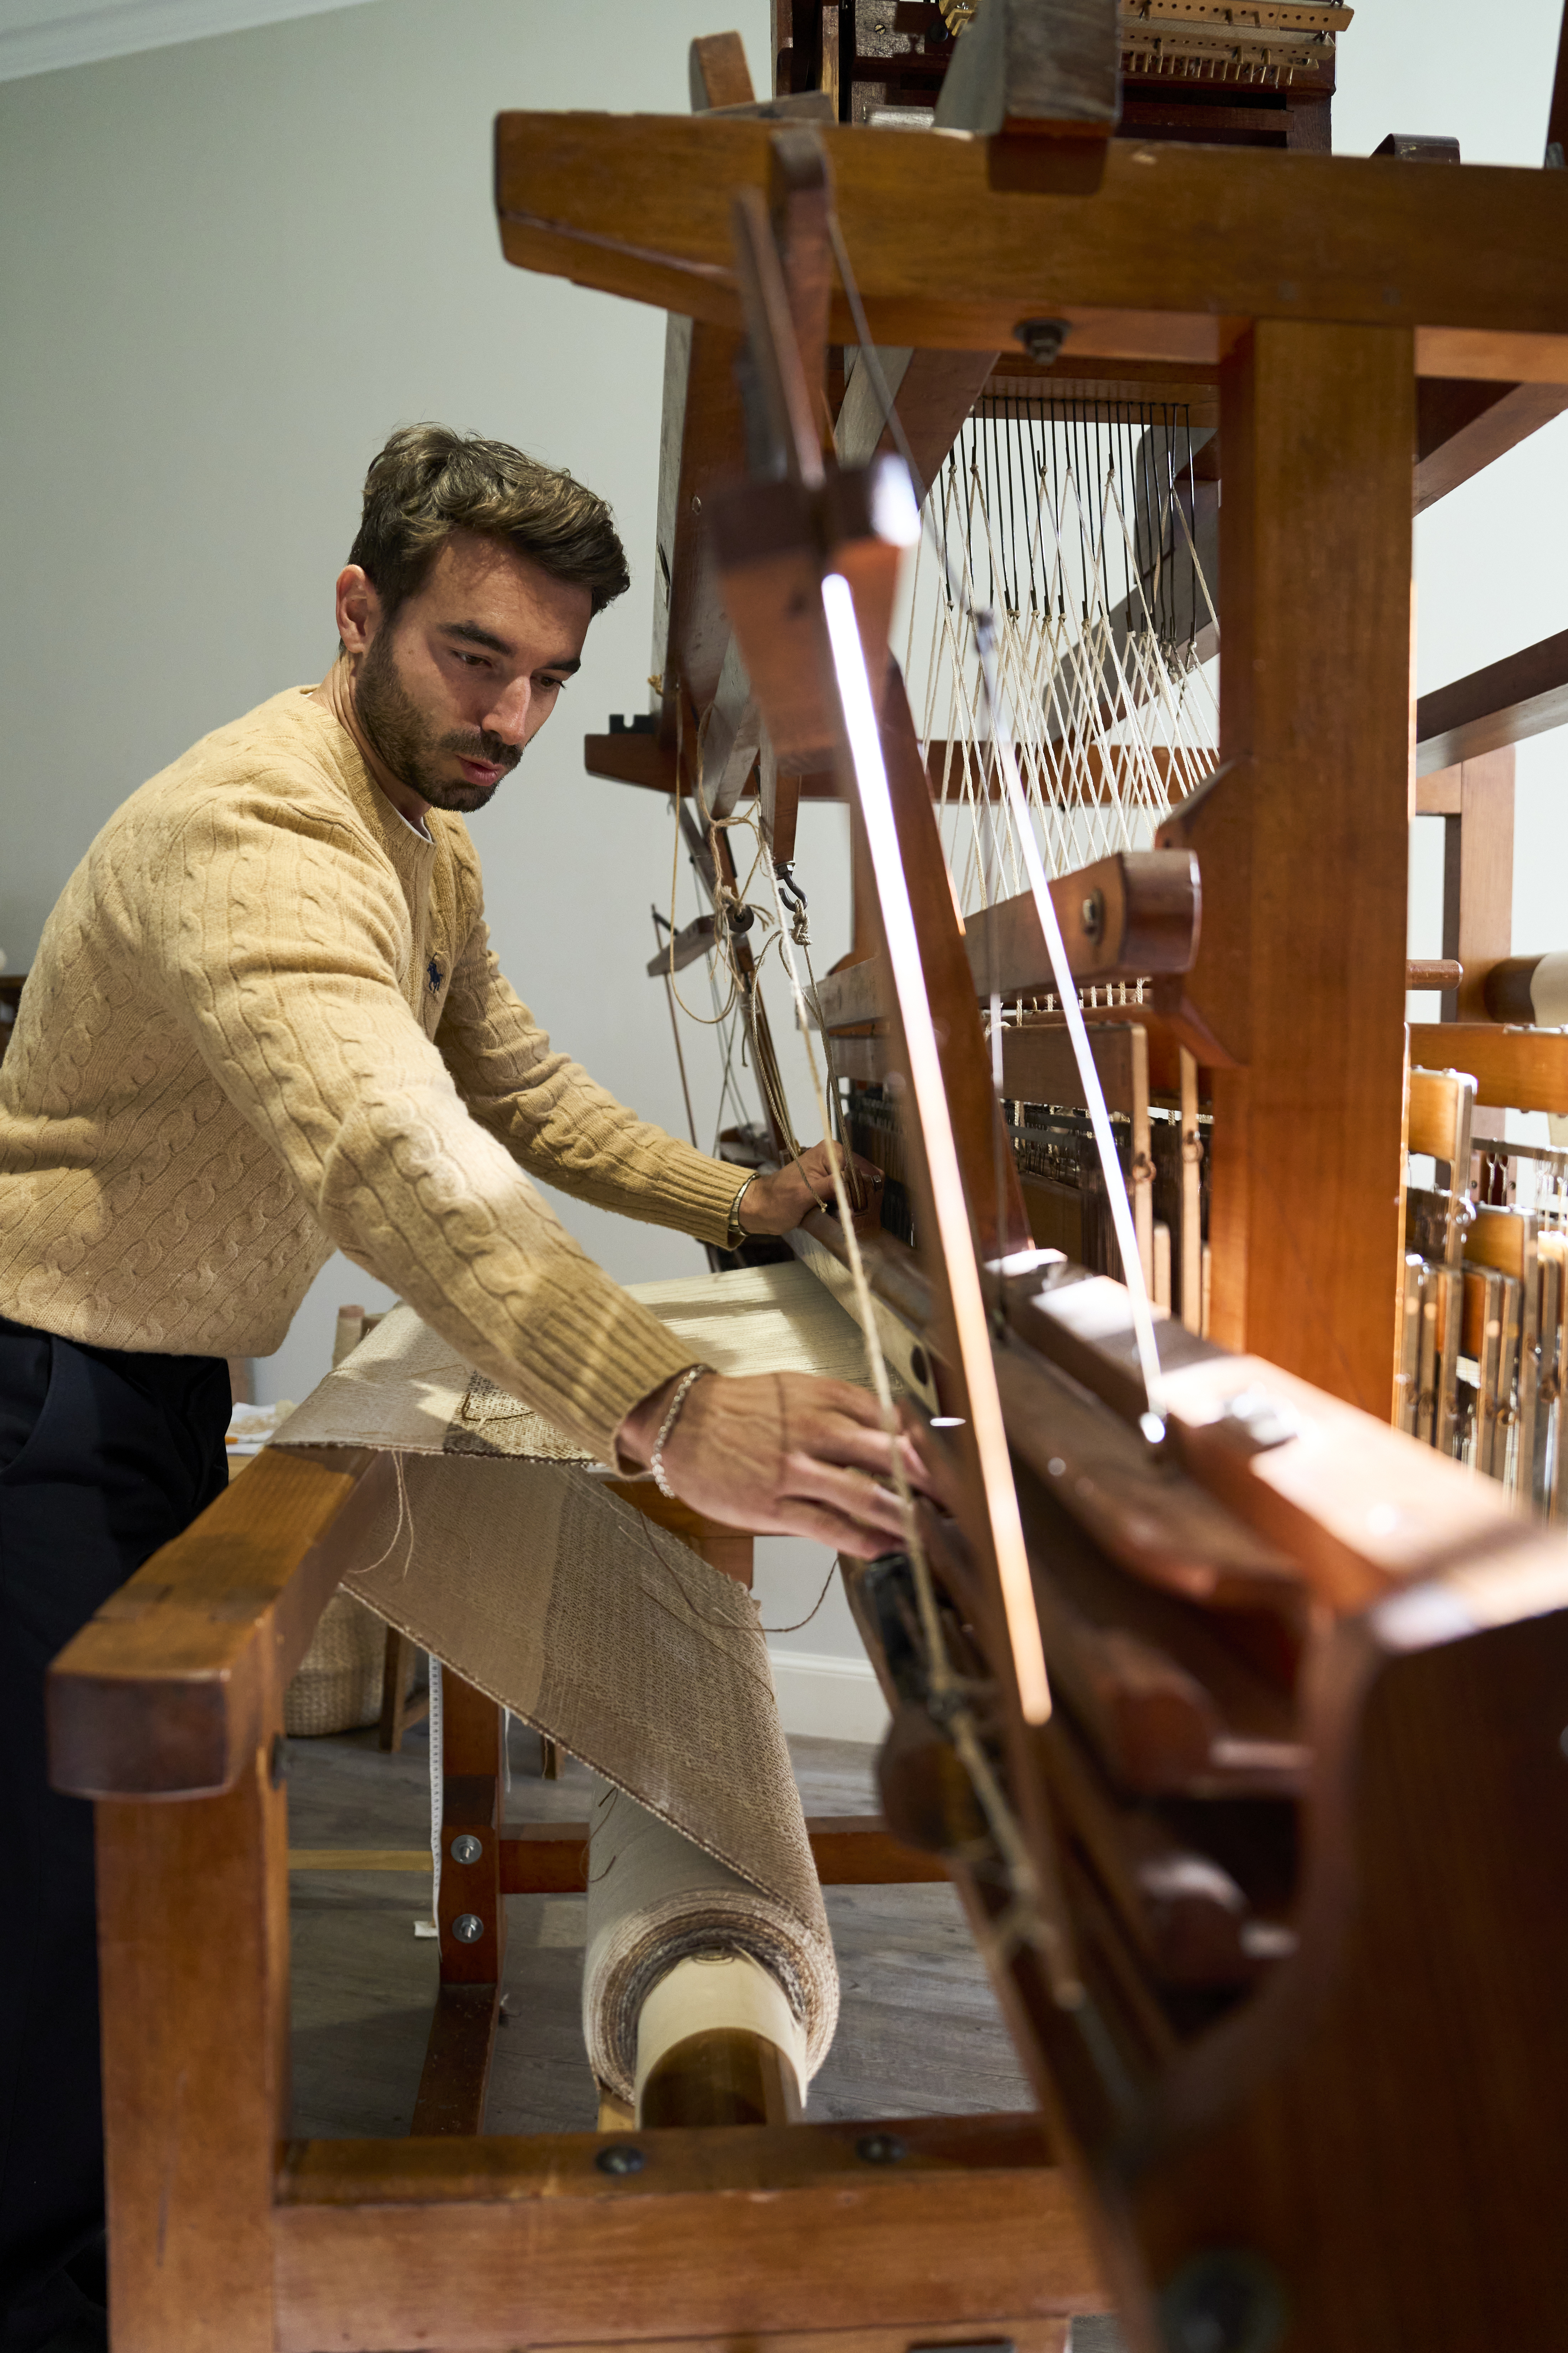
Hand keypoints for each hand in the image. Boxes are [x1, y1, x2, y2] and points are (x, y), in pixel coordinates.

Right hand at [615, 1369, 925, 1557]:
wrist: (679, 1422)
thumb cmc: (740, 1409)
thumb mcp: (796, 1390)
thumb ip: (842, 1409)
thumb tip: (893, 1431)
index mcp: (822, 1398)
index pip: (890, 1421)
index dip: (926, 1448)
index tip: (951, 1466)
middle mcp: (813, 1430)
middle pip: (887, 1457)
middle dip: (928, 1484)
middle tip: (958, 1503)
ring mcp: (794, 1469)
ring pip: (864, 1494)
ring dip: (903, 1516)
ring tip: (931, 1532)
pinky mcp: (773, 1504)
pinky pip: (829, 1525)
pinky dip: (864, 1538)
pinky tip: (885, 1547)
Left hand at [738, 1140, 883, 1238]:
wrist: (760, 1209)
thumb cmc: (777, 1200)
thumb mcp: (807, 1193)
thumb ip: (835, 1186)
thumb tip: (857, 1186)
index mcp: (830, 1152)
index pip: (860, 1169)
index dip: (861, 1190)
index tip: (856, 1208)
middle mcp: (834, 1158)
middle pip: (861, 1180)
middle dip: (858, 1199)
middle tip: (849, 1216)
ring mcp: (832, 1173)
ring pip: (856, 1190)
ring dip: (852, 1206)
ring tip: (843, 1217)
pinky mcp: (829, 1186)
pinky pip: (847, 1197)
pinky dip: (845, 1209)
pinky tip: (839, 1216)